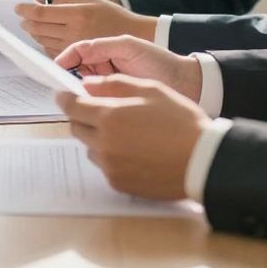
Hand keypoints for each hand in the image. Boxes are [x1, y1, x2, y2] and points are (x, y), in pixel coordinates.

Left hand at [15, 0, 156, 56]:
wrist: (130, 36)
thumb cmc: (110, 15)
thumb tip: (47, 3)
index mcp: (77, 14)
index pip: (42, 12)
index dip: (26, 9)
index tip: (17, 6)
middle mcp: (73, 32)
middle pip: (38, 28)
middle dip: (26, 21)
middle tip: (22, 16)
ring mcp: (74, 46)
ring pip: (42, 40)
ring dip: (33, 32)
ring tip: (31, 25)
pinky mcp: (75, 58)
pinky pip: (51, 50)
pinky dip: (43, 42)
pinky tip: (44, 36)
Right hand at [53, 35, 202, 101]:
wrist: (186, 84)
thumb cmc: (159, 61)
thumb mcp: (129, 46)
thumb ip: (101, 46)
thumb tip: (74, 55)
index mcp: (104, 51)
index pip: (77, 53)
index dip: (64, 59)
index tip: (55, 69)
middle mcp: (103, 69)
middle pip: (75, 72)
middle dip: (68, 79)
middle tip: (66, 88)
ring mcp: (109, 87)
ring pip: (83, 91)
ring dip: (79, 95)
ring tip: (78, 100)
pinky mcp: (115, 105)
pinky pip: (96, 105)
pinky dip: (91, 107)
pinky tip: (91, 110)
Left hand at [56, 75, 207, 200]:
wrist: (202, 161)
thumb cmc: (180, 121)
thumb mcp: (150, 90)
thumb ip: (114, 84)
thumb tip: (88, 85)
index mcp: (109, 116)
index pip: (72, 106)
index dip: (66, 99)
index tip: (64, 95)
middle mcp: (104, 143)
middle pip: (76, 128)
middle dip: (83, 117)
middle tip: (101, 112)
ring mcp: (110, 165)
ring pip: (90, 147)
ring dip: (97, 138)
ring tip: (125, 133)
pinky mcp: (118, 183)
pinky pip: (104, 165)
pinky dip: (111, 156)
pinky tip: (134, 151)